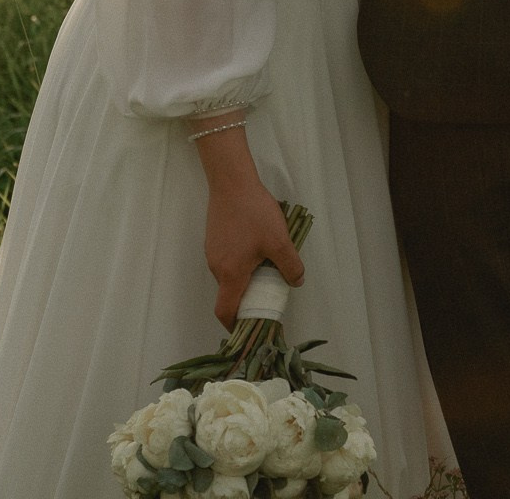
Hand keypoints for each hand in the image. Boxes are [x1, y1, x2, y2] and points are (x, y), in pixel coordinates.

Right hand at [192, 120, 304, 328]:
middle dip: (245, 301)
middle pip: (228, 294)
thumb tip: (297, 281)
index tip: (248, 328)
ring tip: (265, 269)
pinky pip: (226, 261)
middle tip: (266, 296)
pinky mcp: (213, 239)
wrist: (232, 182)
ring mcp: (212, 252)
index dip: (234, 325)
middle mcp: (216, 267)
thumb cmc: (254, 214)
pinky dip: (239, 265)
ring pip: (227, 276)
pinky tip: (255, 249)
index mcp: (231, 274)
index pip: (225, 311)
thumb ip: (290, 266)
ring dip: (243, 280)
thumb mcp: (279, 241)